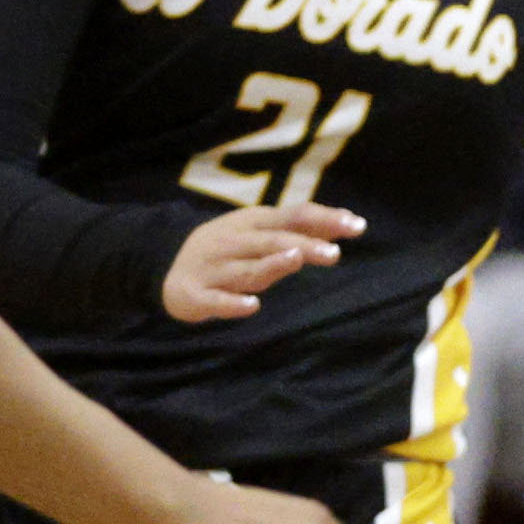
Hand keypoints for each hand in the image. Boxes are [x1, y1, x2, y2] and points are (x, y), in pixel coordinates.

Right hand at [165, 201, 353, 322]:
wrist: (166, 267)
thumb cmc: (229, 249)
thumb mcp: (260, 232)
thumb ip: (300, 229)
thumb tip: (347, 223)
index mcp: (252, 223)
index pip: (292, 216)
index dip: (324, 219)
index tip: (357, 226)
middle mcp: (233, 242)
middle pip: (272, 242)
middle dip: (302, 245)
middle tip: (334, 254)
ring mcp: (212, 268)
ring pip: (245, 269)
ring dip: (270, 265)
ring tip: (295, 260)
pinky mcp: (194, 295)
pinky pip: (215, 301)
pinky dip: (232, 303)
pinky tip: (252, 306)